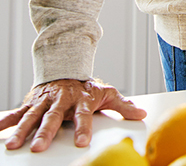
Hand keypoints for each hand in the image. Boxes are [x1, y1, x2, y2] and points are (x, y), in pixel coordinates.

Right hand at [1, 79, 146, 151]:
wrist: (66, 67)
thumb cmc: (87, 86)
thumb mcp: (107, 92)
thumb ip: (122, 105)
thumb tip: (141, 114)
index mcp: (81, 100)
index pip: (83, 116)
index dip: (83, 129)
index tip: (82, 143)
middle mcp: (61, 101)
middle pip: (53, 118)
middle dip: (45, 133)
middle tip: (39, 148)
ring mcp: (44, 102)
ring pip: (32, 116)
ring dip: (22, 130)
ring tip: (13, 145)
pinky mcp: (31, 102)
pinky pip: (16, 112)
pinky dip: (5, 121)